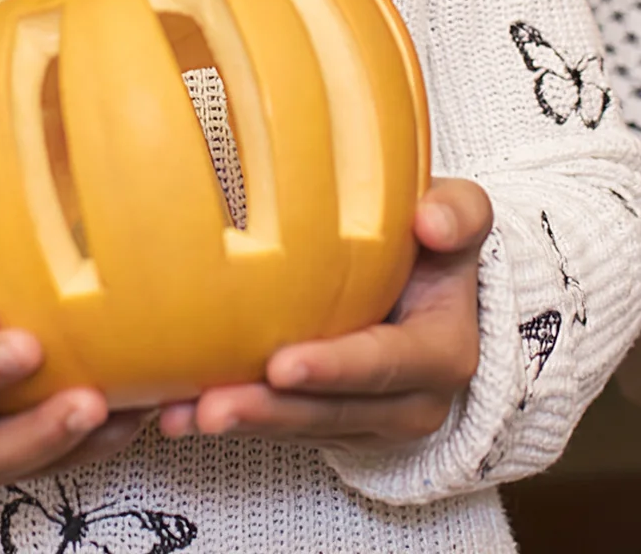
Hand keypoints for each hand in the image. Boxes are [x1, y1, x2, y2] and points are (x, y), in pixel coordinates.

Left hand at [156, 178, 492, 449]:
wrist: (438, 283)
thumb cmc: (437, 242)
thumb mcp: (463, 215)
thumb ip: (459, 213)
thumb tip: (430, 221)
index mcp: (442, 351)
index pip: (385, 364)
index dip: (335, 368)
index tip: (282, 365)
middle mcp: (411, 400)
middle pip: (333, 411)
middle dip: (272, 411)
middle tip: (213, 405)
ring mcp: (369, 421)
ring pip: (301, 428)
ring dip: (243, 421)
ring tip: (184, 413)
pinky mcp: (333, 423)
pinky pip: (283, 427)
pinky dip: (235, 417)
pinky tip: (178, 413)